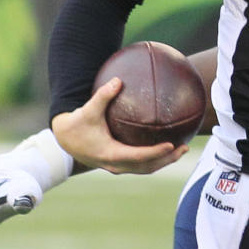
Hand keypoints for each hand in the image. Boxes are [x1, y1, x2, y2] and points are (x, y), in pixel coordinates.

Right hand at [52, 77, 186, 173]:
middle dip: (167, 159)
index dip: (156, 152)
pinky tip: (167, 146)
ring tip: (181, 149)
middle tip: (183, 148)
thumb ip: (103, 95)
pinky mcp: (119, 164)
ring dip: (164, 161)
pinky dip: (155, 158)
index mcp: (111, 154)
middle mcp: (116, 164)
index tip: (171, 144)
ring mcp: (118, 167)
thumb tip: (118, 80)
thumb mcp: (88, 109)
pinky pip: (141, 164)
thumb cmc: (78, 124)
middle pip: (148, 167)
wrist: (65, 139)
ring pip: (146, 168)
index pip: (139, 156)